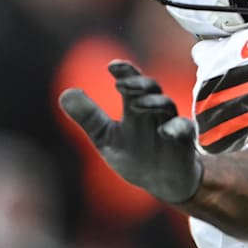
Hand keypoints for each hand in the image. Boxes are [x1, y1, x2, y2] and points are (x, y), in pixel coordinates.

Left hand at [59, 60, 203, 203]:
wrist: (163, 181)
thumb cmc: (135, 155)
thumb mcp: (105, 137)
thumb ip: (88, 117)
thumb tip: (64, 93)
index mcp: (135, 107)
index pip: (131, 83)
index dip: (125, 72)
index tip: (112, 66)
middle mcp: (153, 112)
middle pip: (151, 88)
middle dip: (138, 83)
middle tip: (121, 84)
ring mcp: (170, 124)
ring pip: (166, 105)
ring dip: (153, 102)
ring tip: (136, 104)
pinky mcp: (182, 141)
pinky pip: (184, 129)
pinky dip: (176, 127)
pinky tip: (164, 131)